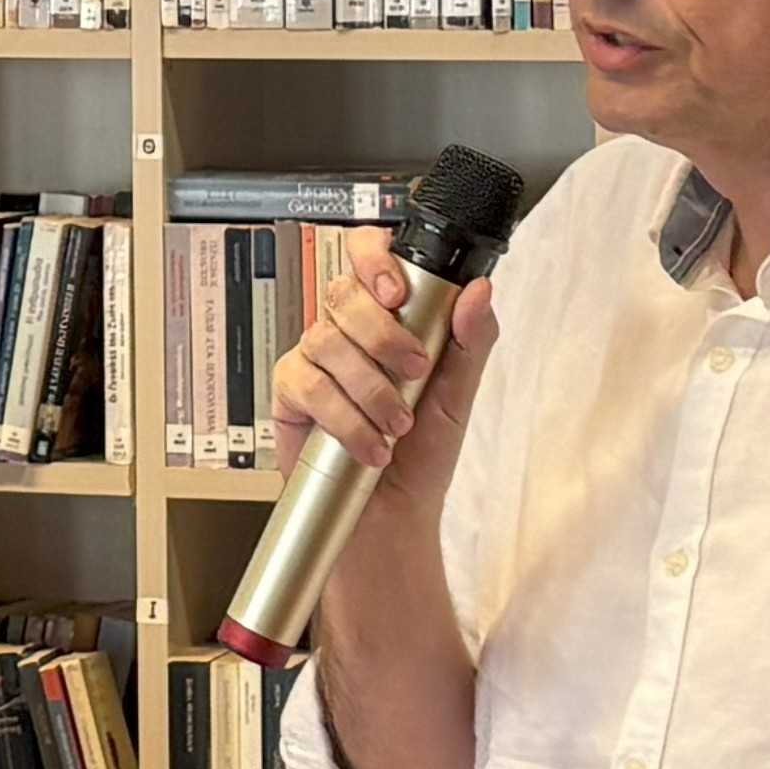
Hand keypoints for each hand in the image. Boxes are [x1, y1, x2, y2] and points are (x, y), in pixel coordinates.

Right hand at [270, 250, 500, 516]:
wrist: (394, 514)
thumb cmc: (424, 454)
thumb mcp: (458, 395)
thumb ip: (470, 340)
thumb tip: (479, 291)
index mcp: (387, 316)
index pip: (366, 255)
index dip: (374, 259)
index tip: (397, 293)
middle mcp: (346, 331)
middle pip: (343, 292)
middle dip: (384, 335)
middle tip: (414, 373)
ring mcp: (314, 359)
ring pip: (326, 339)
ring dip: (371, 389)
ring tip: (397, 425)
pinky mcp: (290, 393)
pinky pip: (307, 385)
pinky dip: (344, 418)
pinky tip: (368, 443)